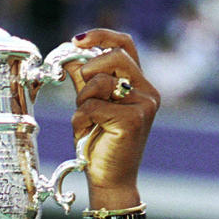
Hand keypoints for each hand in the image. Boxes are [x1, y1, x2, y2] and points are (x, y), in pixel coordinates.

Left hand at [63, 28, 159, 208]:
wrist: (111, 182)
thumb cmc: (100, 145)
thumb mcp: (90, 106)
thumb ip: (85, 80)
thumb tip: (71, 54)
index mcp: (141, 85)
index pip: (125, 45)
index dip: (101, 36)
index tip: (77, 39)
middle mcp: (148, 93)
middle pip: (115, 56)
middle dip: (89, 70)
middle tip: (80, 92)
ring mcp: (144, 106)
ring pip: (101, 82)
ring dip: (82, 100)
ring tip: (85, 121)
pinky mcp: (133, 120)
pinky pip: (94, 105)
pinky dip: (81, 118)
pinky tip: (86, 133)